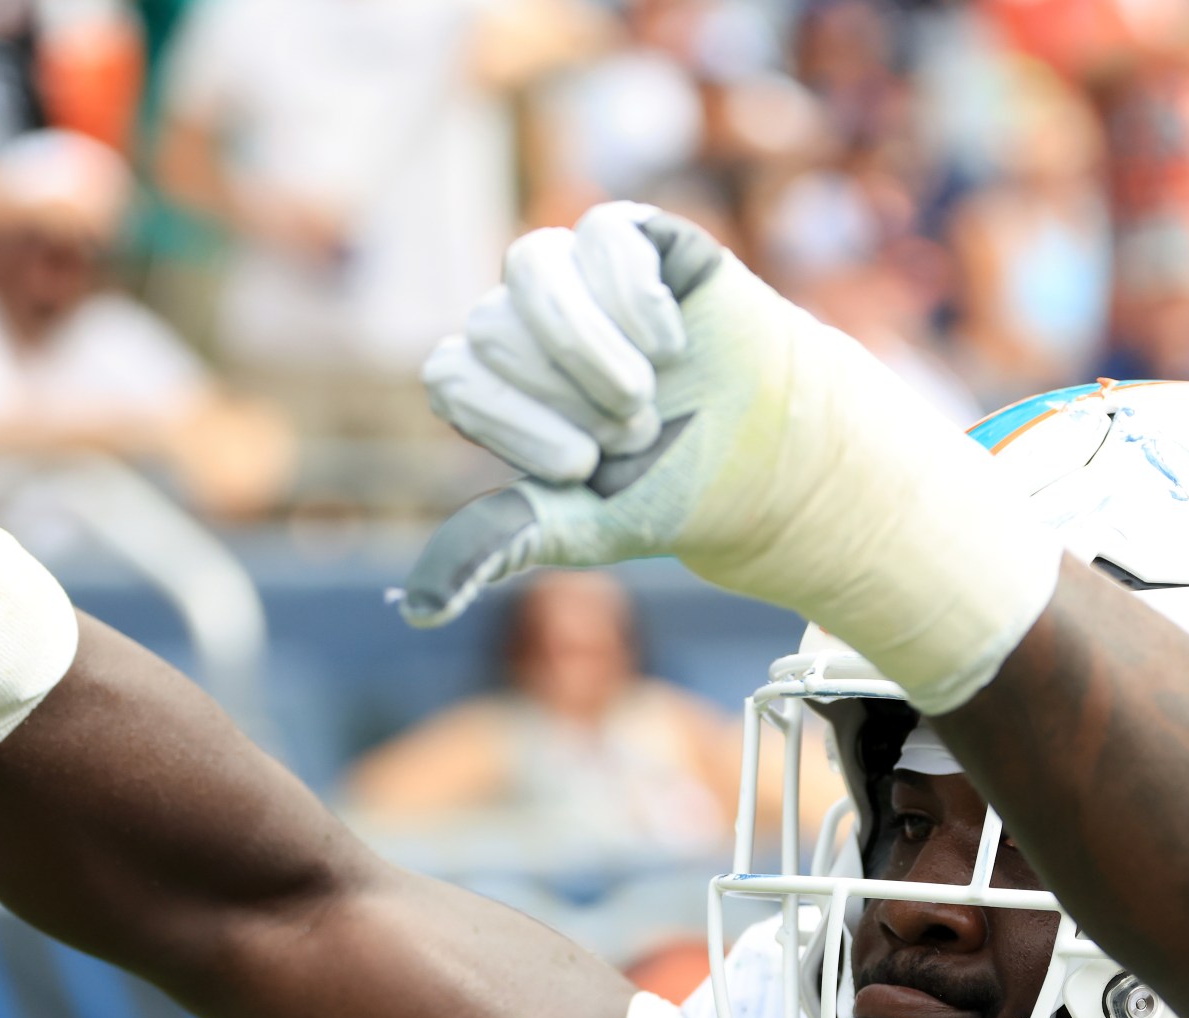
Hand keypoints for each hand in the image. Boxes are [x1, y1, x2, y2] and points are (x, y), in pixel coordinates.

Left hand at [410, 203, 1059, 711]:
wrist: (769, 456)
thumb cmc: (664, 488)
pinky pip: (601, 236)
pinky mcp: (630, 239)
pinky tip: (670, 343)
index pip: (453, 375)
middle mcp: (520, 320)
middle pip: (491, 327)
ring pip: (531, 268)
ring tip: (644, 393)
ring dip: (585, 344)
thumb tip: (419, 611)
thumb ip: (500, 544)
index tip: (580, 467)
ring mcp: (572, 273)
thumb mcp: (580, 525)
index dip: (509, 421)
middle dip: (564, 395)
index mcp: (494, 384)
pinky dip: (632, 297)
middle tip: (631, 435)